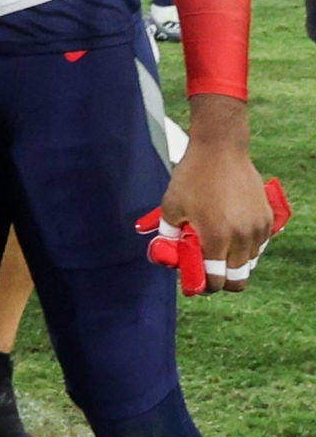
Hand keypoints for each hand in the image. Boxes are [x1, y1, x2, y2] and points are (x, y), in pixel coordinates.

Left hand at [154, 97, 277, 292]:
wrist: (221, 150)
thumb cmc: (192, 177)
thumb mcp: (170, 207)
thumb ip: (169, 235)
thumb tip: (169, 254)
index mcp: (216, 237)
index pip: (217, 279)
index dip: (205, 285)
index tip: (196, 282)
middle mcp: (242, 237)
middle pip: (239, 278)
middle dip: (222, 279)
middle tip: (207, 271)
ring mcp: (258, 229)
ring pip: (250, 262)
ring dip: (234, 262)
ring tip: (216, 247)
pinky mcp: (267, 219)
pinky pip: (258, 245)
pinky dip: (245, 246)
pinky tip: (229, 233)